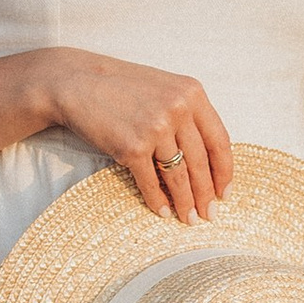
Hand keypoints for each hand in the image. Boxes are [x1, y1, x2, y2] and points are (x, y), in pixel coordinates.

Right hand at [42, 51, 234, 223]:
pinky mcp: (131, 147)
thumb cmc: (122, 87)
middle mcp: (177, 109)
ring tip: (189, 219)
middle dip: (206, 194)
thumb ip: (189, 114)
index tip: (225, 192)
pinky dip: (157, 201)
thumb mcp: (165, 88)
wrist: (77, 83)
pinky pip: (150, 182)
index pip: (219, 140)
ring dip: (185, 203)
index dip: (224, 171)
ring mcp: (155, 129)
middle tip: (210, 215)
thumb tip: (209, 160)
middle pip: (201, 163)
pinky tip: (163, 212)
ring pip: (178, 176)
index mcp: (192, 93)